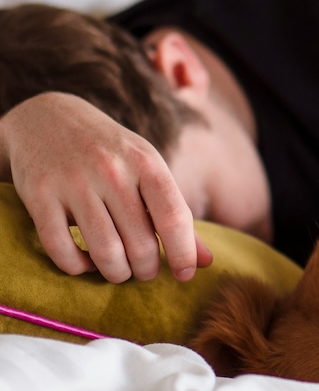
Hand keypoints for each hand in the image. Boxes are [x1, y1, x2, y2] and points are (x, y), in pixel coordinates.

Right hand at [0, 93, 212, 282]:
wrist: (49, 117)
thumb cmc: (112, 153)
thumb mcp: (149, 170)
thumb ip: (176, 214)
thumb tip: (206, 262)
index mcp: (146, 163)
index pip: (174, 218)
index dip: (183, 254)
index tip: (184, 274)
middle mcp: (112, 171)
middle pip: (140, 244)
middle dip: (147, 269)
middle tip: (145, 271)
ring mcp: (73, 183)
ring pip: (104, 252)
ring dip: (116, 273)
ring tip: (120, 271)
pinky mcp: (39, 195)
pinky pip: (61, 249)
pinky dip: (76, 267)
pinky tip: (85, 262)